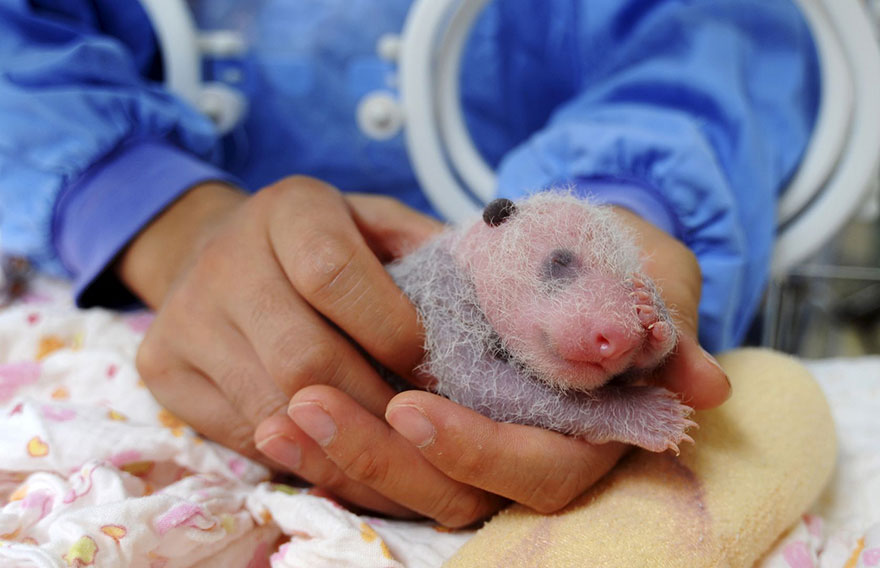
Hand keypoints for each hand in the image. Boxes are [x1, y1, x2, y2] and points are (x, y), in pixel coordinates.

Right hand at [119, 177, 451, 514]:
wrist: (214, 250)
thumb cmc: (319, 242)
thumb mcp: (375, 224)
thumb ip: (429, 253)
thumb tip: (496, 303)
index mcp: (287, 210)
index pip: (334, 275)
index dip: (395, 331)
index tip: (440, 369)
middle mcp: (223, 260)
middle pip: (303, 358)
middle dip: (380, 406)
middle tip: (431, 432)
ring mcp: (182, 319)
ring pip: (273, 408)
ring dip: (348, 443)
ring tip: (401, 455)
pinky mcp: (161, 369)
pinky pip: (242, 434)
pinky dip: (304, 455)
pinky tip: (348, 456)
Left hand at [255, 205, 729, 526]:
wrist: (562, 251)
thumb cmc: (610, 259)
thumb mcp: (647, 272)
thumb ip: (667, 323)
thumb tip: (706, 384)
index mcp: (588, 433)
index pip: (538, 470)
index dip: (479, 449)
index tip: (412, 404)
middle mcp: (529, 457)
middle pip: (457, 493)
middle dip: (382, 458)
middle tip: (306, 405)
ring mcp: (476, 451)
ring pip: (409, 485)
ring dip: (340, 455)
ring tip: (279, 412)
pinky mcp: (432, 438)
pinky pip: (379, 460)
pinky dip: (329, 445)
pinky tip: (277, 416)